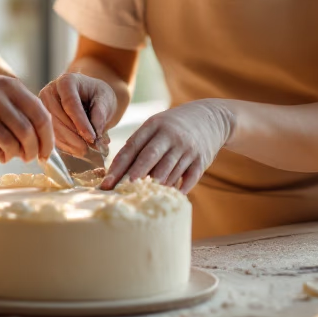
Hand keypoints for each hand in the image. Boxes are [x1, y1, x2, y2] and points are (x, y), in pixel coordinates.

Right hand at [0, 74, 53, 163]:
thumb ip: (21, 107)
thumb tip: (43, 140)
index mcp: (10, 86)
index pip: (40, 116)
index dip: (48, 139)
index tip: (47, 152)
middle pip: (27, 133)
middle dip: (33, 151)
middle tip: (30, 158)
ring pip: (10, 145)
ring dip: (14, 156)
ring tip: (9, 155)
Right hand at [37, 73, 116, 158]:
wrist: (90, 96)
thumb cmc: (98, 95)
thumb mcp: (105, 100)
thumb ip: (100, 115)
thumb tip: (95, 136)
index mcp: (66, 81)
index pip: (70, 102)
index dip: (81, 122)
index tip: (92, 137)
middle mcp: (50, 91)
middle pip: (57, 117)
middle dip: (73, 135)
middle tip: (88, 148)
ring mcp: (43, 106)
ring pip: (52, 128)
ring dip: (68, 143)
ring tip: (84, 151)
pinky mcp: (43, 120)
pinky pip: (50, 136)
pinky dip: (64, 145)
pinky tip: (76, 150)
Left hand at [102, 100, 232, 192]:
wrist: (210, 118)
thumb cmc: (173, 127)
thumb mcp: (156, 127)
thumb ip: (139, 146)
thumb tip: (117, 175)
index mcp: (154, 125)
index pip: (133, 146)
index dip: (119, 166)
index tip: (107, 182)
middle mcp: (170, 135)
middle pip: (150, 156)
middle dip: (137, 173)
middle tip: (124, 189)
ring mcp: (187, 147)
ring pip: (169, 170)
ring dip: (155, 185)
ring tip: (143, 198)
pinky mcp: (201, 159)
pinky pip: (189, 178)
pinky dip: (180, 189)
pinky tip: (170, 198)